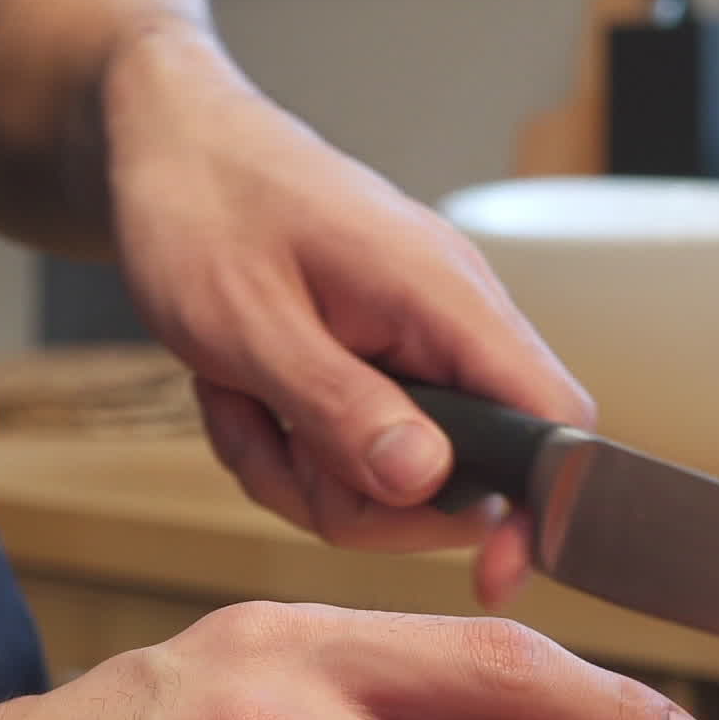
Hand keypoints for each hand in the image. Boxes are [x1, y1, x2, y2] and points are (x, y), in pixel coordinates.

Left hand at [101, 21, 586, 607]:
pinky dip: (285, 447)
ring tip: (242, 398)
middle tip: (272, 437)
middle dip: (358, 496)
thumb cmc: (200, 208)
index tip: (491, 574)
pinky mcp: (376, 364)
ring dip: (304, 469)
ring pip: (393, 483)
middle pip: (462, 483)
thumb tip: (428, 484)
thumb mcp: (251, 323)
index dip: (539, 510)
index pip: (557, 422)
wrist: (161, 145)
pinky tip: (240, 392)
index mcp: (446, 298)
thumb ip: (341, 406)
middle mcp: (450, 325)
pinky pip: (350, 456)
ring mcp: (414, 347)